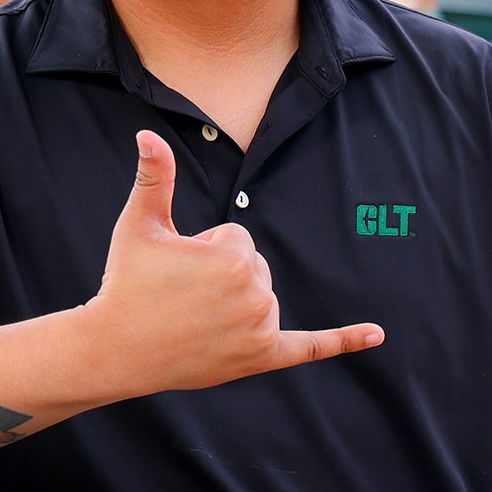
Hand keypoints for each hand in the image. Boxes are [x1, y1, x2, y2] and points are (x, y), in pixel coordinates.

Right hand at [84, 130, 383, 397]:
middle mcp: (257, 294)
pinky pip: (309, 346)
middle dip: (221, 276)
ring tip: (192, 318)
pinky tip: (376, 334)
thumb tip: (147, 134)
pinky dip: (342, 341)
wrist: (115, 349)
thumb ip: (154, 177)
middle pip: (254, 266)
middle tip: (181, 296)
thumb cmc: (127, 283)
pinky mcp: (262, 357)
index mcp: (236, 258)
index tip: (177, 268)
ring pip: (263, 296)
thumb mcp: (140, 225)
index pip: (239, 238)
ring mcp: (261, 328)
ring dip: (234, 301)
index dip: (204, 248)